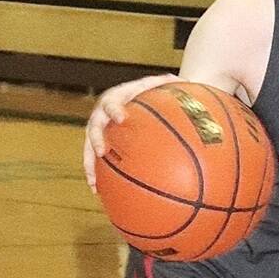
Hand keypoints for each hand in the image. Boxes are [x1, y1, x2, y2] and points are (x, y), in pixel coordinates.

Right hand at [83, 73, 180, 190]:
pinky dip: (99, 175)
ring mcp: (102, 128)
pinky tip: (102, 192)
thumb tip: (189, 85)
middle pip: (94, 126)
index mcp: (117, 96)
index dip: (114, 109)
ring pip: (89, 147)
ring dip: (90, 165)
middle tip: (102, 152)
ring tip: (94, 183)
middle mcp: (104, 112)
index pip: (112, 101)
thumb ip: (175, 86)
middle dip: (96, 139)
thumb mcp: (168, 84)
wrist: (147, 92)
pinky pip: (98, 159)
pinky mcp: (104, 142)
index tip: (122, 119)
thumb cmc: (160, 89)